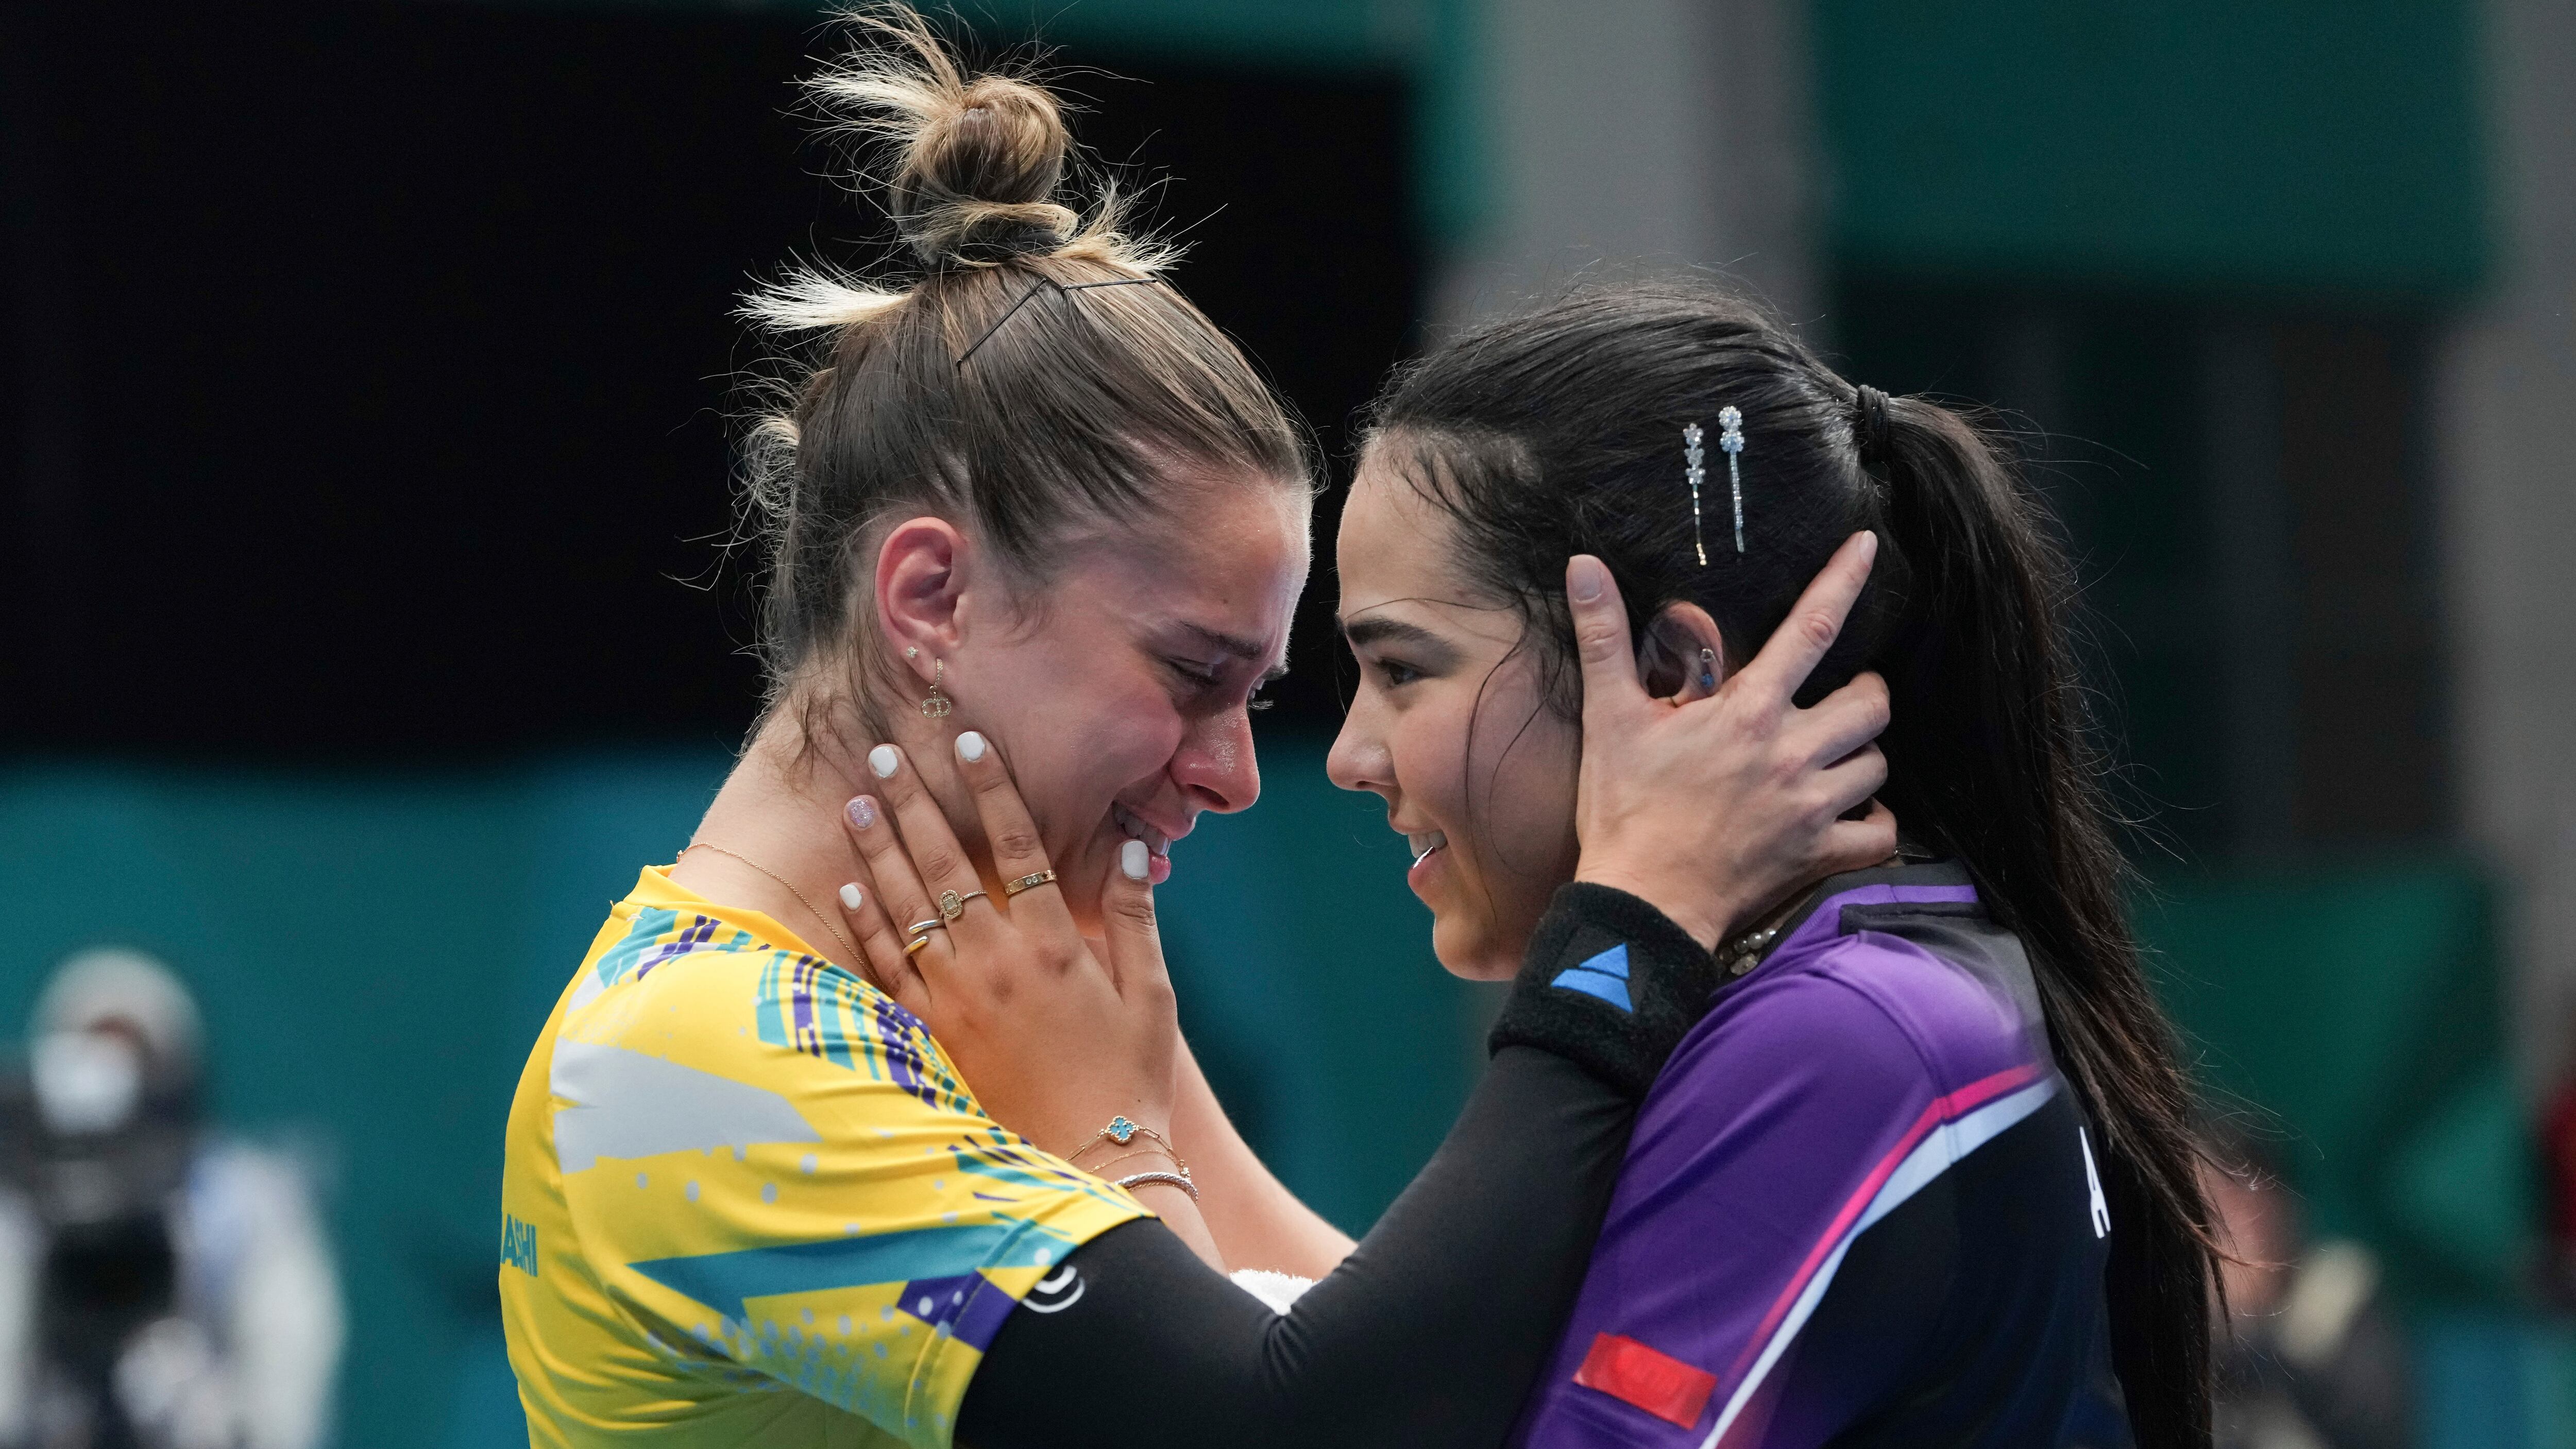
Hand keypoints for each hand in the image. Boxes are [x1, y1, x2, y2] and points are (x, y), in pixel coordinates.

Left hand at [831, 732, 1179, 1161]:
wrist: (1091, 1164)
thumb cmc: (1129, 1078)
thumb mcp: (1152, 995)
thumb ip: (1136, 916)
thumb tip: (1130, 843)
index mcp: (1058, 946)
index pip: (1018, 847)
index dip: (992, 789)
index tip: (967, 742)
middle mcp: (999, 964)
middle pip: (946, 863)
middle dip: (914, 802)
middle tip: (886, 752)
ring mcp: (957, 999)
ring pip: (906, 907)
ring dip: (879, 849)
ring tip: (855, 799)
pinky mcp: (931, 1035)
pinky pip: (886, 967)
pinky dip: (865, 923)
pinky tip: (848, 884)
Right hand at [1568, 531, 1896, 947]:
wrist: (1640, 903)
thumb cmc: (1623, 811)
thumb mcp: (1608, 718)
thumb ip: (1604, 637)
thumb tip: (1583, 566)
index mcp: (1748, 713)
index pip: (1811, 630)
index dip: (1843, 582)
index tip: (1868, 546)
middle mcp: (1793, 754)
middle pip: (1870, 703)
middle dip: (1864, 689)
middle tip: (1841, 691)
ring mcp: (1811, 807)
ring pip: (1878, 763)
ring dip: (1865, 751)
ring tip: (1840, 750)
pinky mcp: (1817, 854)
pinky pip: (1878, 832)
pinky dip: (1875, 819)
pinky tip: (1855, 810)